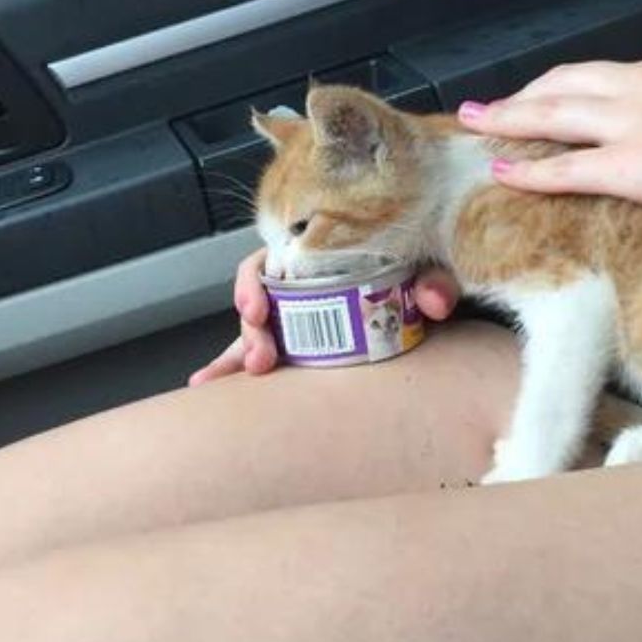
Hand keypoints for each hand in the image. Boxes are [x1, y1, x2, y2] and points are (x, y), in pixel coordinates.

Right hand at [188, 250, 462, 385]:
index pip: (273, 257)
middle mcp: (305, 284)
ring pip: (255, 329)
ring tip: (238, 376)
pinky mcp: (306, 345)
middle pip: (259, 298)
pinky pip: (261, 353)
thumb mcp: (433, 271)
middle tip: (262, 357)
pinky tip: (205, 384)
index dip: (256, 281)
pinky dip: (230, 367)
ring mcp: (301, 316)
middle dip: (250, 329)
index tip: (258, 308)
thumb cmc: (425, 275)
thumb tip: (433, 299)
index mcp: (325, 256)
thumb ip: (435, 283)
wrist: (436, 302)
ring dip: (238, 352)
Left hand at [458, 53, 641, 228]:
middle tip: (486, 105)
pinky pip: (564, 167)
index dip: (571, 87)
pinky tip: (501, 173)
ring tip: (476, 126)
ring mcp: (637, 124)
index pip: (609, 75)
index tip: (552, 95)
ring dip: (507, 120)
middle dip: (521, 94)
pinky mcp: (637, 167)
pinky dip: (527, 170)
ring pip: (551, 114)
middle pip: (564, 84)